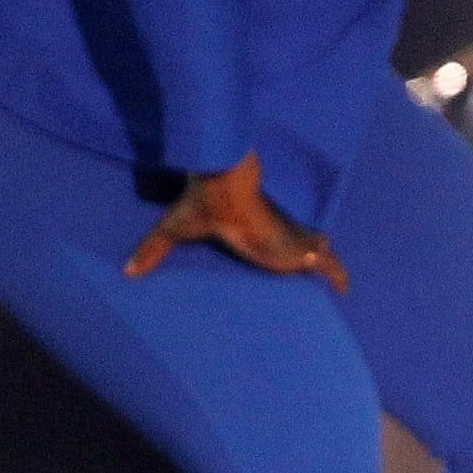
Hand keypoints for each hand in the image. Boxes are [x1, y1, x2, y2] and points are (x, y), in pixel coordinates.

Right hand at [125, 152, 350, 290]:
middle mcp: (274, 234)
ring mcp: (289, 239)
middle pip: (298, 245)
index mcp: (251, 232)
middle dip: (308, 254)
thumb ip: (153, 250)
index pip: (272, 239)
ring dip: (324, 262)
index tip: (290, 257)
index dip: (282, 248)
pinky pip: (324, 260)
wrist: (223, 187)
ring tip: (339, 280)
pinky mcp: (299, 245)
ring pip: (315, 251)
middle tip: (317, 266)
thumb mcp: (174, 231)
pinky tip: (346, 286)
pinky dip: (335, 272)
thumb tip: (127, 270)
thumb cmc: (204, 204)